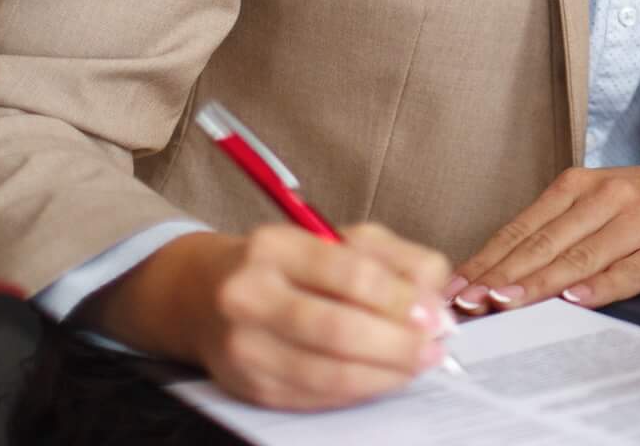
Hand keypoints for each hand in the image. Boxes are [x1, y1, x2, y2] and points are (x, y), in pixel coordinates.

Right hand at [92, 223, 452, 410]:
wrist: (204, 294)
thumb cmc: (287, 265)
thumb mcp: (338, 241)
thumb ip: (395, 259)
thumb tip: (435, 298)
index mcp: (275, 247)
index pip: (349, 274)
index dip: (400, 299)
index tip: (433, 314)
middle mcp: (249, 295)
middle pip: (337, 330)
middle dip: (397, 344)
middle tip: (431, 348)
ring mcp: (243, 346)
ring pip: (327, 373)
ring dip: (384, 374)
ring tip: (416, 364)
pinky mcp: (246, 386)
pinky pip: (313, 397)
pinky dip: (357, 391)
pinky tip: (381, 378)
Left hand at [447, 159, 639, 314]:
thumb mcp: (602, 203)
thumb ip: (558, 231)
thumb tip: (500, 275)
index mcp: (582, 185)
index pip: (523, 226)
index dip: (487, 259)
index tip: (457, 288)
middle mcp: (608, 197)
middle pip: (545, 242)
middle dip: (502, 276)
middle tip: (467, 303)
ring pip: (580, 255)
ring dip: (539, 283)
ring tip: (505, 303)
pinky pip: (630, 270)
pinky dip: (600, 286)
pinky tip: (575, 300)